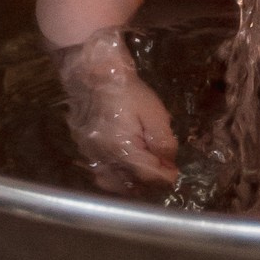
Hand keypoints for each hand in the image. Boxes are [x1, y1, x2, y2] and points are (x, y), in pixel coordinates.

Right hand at [56, 31, 179, 192]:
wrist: (94, 74)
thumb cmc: (128, 91)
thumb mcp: (154, 113)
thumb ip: (164, 142)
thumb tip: (170, 165)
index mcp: (123, 150)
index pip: (149, 177)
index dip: (166, 176)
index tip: (175, 171)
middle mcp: (104, 159)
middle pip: (131, 185)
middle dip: (150, 182)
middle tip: (162, 169)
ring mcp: (91, 157)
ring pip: (115, 184)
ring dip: (132, 183)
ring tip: (145, 170)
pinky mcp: (84, 151)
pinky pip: (101, 174)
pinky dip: (115, 176)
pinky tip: (125, 167)